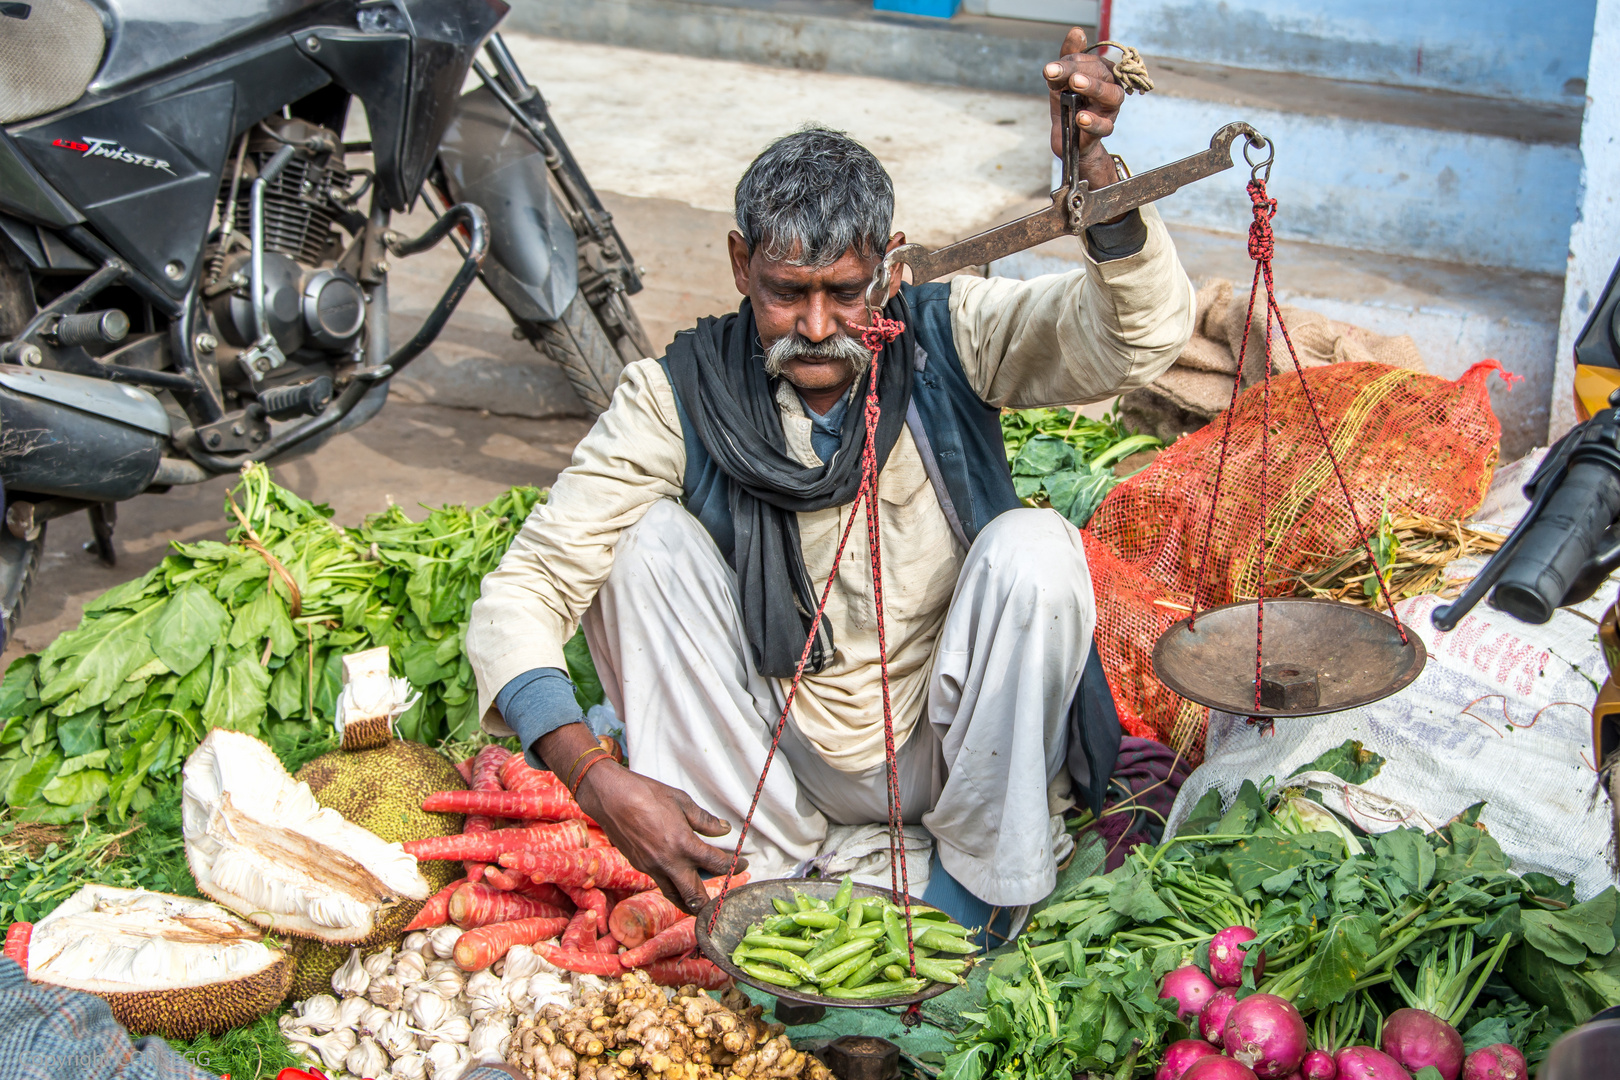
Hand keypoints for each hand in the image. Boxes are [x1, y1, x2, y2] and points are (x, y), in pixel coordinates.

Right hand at [537, 721, 741, 912]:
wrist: (611, 798)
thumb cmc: (647, 794)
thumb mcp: (682, 801)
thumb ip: (704, 820)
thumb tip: (724, 830)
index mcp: (683, 844)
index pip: (716, 864)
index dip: (734, 865)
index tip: (742, 862)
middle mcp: (669, 862)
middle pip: (695, 896)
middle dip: (712, 902)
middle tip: (724, 896)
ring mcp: (652, 868)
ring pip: (675, 897)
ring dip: (691, 902)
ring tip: (702, 900)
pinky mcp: (640, 867)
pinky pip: (661, 884)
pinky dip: (674, 886)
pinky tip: (680, 877)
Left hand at [1044, 27, 1125, 189]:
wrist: (1069, 139)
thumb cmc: (1069, 105)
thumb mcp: (1062, 81)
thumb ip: (1068, 59)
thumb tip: (1077, 32)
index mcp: (1101, 72)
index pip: (1088, 61)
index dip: (1069, 63)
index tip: (1048, 70)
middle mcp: (1111, 87)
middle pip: (1101, 74)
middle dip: (1078, 71)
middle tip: (1058, 72)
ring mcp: (1110, 109)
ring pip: (1112, 96)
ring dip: (1094, 87)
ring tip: (1075, 83)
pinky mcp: (1106, 129)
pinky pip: (1104, 126)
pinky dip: (1093, 121)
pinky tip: (1080, 117)